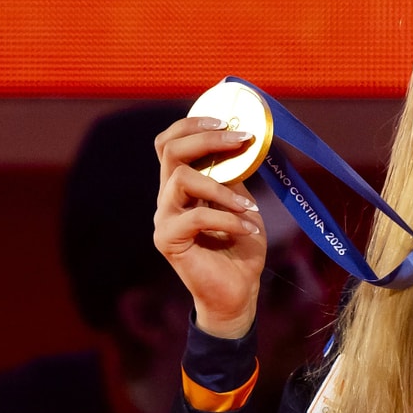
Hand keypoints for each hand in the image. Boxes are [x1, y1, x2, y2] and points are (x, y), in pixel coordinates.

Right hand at [153, 116, 265, 338]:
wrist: (238, 292)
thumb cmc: (241, 247)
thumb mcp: (241, 201)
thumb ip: (233, 175)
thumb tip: (240, 140)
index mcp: (181, 184)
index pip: (170, 142)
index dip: (192, 124)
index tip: (227, 120)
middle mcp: (167, 197)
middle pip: (169, 150)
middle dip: (206, 138)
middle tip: (239, 139)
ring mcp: (164, 218)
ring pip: (180, 179)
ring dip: (220, 186)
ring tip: (249, 204)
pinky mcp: (167, 240)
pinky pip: (195, 216)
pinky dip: (227, 218)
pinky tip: (248, 228)